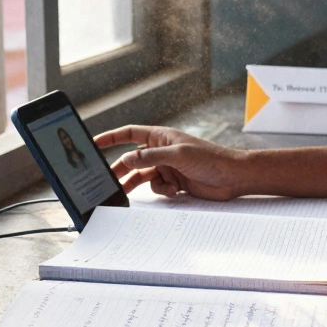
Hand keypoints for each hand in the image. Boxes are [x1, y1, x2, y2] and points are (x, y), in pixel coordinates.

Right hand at [94, 125, 247, 200]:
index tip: (93, 143)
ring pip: (143, 176)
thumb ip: (150, 157)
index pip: (130, 134)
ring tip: (129, 193)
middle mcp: (162, 151)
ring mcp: (168, 167)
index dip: (111, 138)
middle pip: (132, 159)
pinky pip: (158, 188)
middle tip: (106, 180)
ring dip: (140, 184)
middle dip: (120, 169)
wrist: (233, 177)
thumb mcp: (177, 155)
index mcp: (161, 137)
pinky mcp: (176, 182)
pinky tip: (175, 190)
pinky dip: (163, 191)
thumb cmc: (210, 159)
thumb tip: (126, 159)